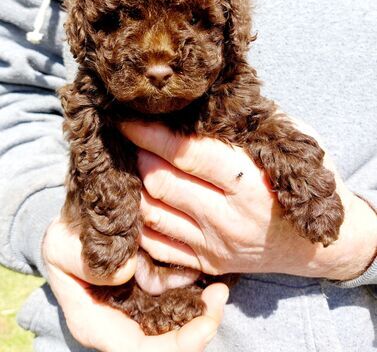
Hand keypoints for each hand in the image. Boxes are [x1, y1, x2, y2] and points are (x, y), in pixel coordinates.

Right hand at [42, 217, 228, 351]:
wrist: (71, 234)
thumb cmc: (64, 242)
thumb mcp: (60, 246)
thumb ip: (84, 262)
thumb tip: (127, 272)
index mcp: (95, 324)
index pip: (138, 351)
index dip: (176, 346)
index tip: (206, 324)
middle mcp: (119, 327)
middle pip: (164, 347)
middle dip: (198, 331)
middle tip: (220, 296)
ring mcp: (135, 315)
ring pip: (174, 330)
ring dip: (201, 315)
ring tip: (220, 290)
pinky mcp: (147, 299)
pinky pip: (175, 309)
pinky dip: (194, 301)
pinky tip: (209, 283)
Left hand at [120, 121, 376, 281]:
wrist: (318, 248)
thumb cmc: (304, 187)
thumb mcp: (294, 146)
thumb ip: (253, 124)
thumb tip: (206, 101)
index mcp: (251, 185)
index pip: (189, 155)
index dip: (153, 134)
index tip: (130, 120)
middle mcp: (228, 220)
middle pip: (161, 184)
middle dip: (139, 155)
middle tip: (133, 138)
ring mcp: (214, 247)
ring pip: (152, 215)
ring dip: (135, 186)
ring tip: (133, 164)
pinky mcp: (206, 265)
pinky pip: (156, 246)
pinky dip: (141, 221)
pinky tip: (140, 199)